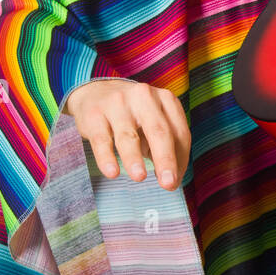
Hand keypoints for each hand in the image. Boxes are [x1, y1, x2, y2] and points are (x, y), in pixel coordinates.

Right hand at [64, 80, 190, 190]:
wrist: (95, 91)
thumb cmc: (133, 114)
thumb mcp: (154, 122)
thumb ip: (165, 146)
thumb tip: (173, 180)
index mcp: (165, 99)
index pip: (179, 132)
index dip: (180, 158)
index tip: (175, 181)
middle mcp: (144, 97)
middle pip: (158, 131)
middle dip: (165, 159)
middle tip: (168, 183)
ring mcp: (118, 104)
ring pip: (128, 136)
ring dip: (134, 158)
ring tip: (140, 177)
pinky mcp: (94, 114)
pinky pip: (102, 139)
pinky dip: (107, 157)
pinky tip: (112, 172)